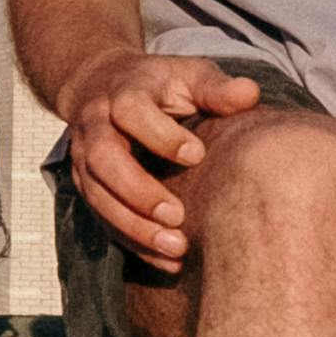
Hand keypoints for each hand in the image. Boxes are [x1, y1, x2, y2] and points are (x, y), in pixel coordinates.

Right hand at [58, 49, 266, 266]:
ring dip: (134, 226)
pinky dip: (133, 243)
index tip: (197, 155)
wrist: (100, 85)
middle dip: (138, 191)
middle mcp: (96, 125)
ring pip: (98, 196)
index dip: (160, 135)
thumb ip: (216, 88)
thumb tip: (250, 95)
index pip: (131, 111)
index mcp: (124, 92)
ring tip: (175, 248)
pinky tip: (166, 261)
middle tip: (176, 216)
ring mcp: (85, 158)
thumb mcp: (188, 75)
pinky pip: (102, 220)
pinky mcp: (87, 186)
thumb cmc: (157, 84)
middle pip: (104, 159)